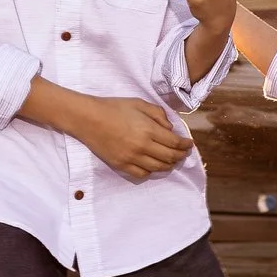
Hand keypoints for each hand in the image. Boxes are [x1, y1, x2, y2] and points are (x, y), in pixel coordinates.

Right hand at [72, 95, 195, 181]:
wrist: (88, 118)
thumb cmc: (113, 107)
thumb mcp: (138, 103)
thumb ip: (158, 114)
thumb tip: (170, 128)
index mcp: (148, 130)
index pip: (174, 142)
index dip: (185, 145)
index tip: (189, 144)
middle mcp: (143, 146)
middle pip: (169, 157)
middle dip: (180, 156)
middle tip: (184, 153)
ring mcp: (132, 158)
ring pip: (158, 168)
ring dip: (169, 165)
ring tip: (172, 161)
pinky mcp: (121, 164)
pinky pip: (142, 174)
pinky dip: (151, 171)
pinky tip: (153, 166)